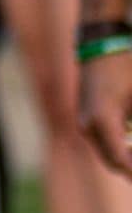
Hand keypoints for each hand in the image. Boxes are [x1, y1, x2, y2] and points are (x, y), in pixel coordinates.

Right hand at [81, 52, 131, 179]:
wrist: (100, 44)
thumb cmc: (126, 66)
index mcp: (102, 120)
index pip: (121, 161)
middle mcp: (88, 125)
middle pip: (114, 162)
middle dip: (130, 168)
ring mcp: (85, 123)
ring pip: (109, 155)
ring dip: (127, 159)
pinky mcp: (87, 120)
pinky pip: (106, 144)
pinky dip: (123, 150)